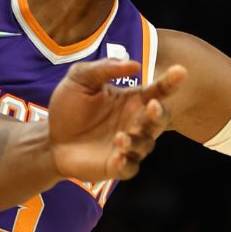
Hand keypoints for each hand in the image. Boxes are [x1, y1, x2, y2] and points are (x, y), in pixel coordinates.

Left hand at [47, 58, 185, 181]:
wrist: (50, 139)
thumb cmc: (69, 107)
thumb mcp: (80, 79)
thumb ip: (104, 69)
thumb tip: (134, 64)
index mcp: (131, 100)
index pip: (157, 90)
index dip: (170, 82)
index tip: (180, 71)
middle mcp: (135, 122)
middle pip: (159, 119)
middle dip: (159, 113)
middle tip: (152, 106)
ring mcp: (128, 146)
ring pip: (146, 144)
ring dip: (138, 140)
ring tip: (121, 136)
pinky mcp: (116, 166)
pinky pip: (130, 167)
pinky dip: (127, 162)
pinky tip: (118, 155)